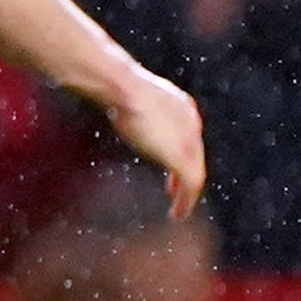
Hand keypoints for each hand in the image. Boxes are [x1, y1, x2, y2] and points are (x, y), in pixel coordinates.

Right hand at [105, 68, 206, 218]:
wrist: (125, 91)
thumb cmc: (117, 87)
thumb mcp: (127, 95)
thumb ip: (127, 103)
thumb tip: (106, 96)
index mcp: (181, 107)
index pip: (186, 137)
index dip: (180, 154)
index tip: (171, 169)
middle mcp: (191, 124)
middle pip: (194, 156)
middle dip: (185, 176)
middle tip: (177, 194)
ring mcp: (189, 142)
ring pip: (195, 174)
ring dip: (187, 194)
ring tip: (180, 210)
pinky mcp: (183, 158)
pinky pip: (191, 185)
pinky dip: (186, 201)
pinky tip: (177, 213)